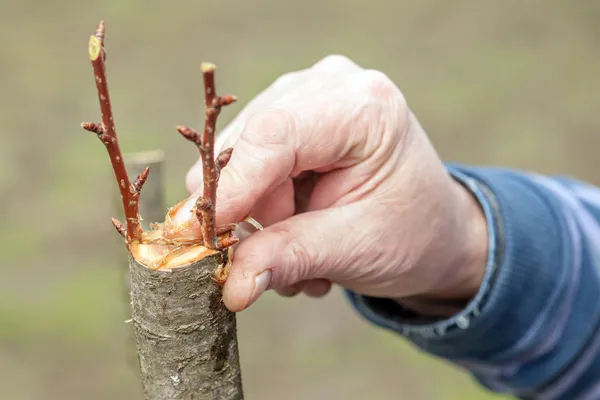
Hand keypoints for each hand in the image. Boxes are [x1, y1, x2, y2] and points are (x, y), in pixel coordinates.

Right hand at [181, 55, 487, 312]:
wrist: (431, 228)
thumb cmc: (410, 234)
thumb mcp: (355, 250)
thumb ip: (290, 259)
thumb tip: (232, 286)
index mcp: (364, 107)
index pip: (275, 133)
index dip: (234, 186)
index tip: (207, 236)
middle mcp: (329, 85)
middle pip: (248, 145)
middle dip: (256, 214)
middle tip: (288, 262)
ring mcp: (305, 94)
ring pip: (238, 158)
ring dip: (262, 219)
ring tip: (307, 251)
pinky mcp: (288, 114)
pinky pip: (245, 162)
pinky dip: (263, 207)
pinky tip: (300, 228)